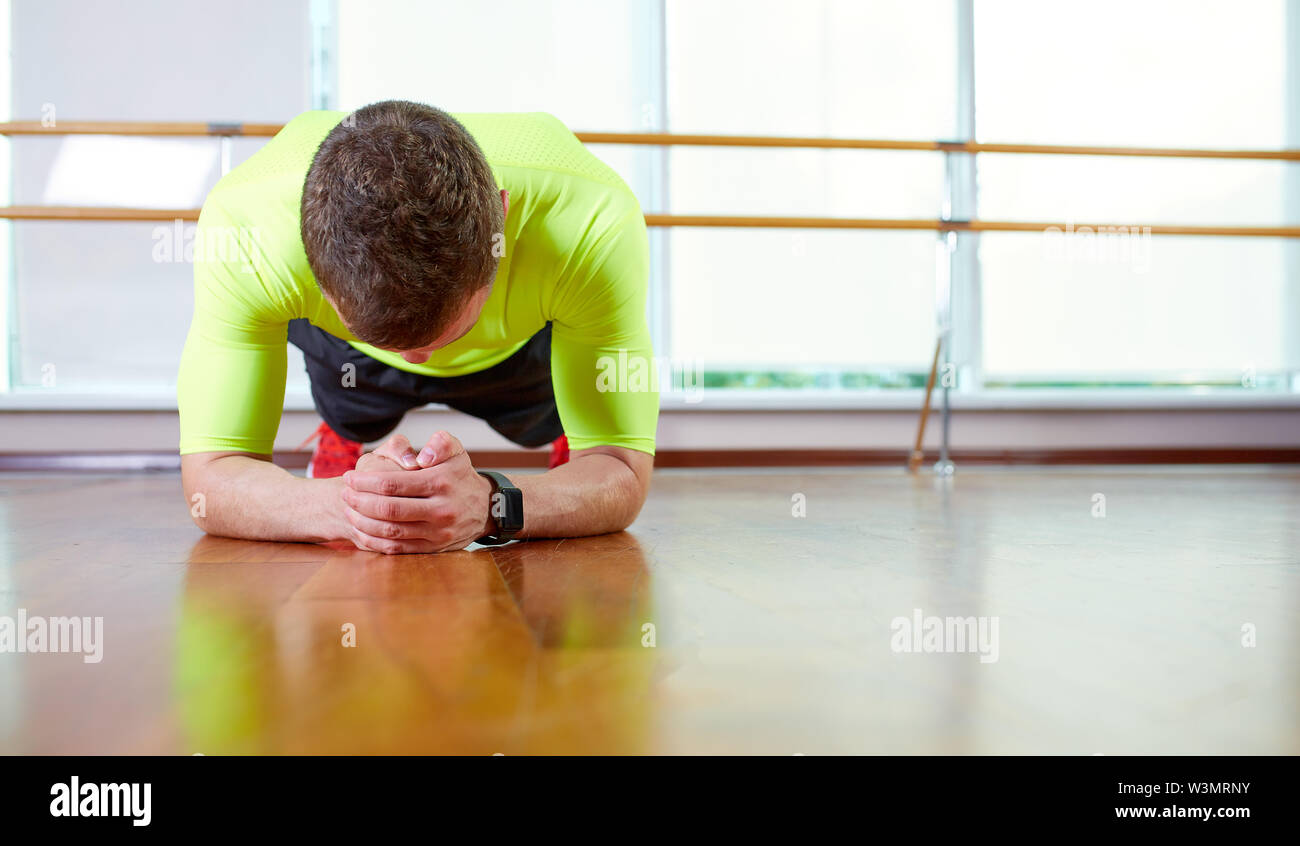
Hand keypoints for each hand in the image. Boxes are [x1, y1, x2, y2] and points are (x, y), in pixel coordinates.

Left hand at [340, 431, 493, 553]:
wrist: (485, 508)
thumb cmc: (460, 476)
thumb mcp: (456, 451)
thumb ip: (440, 443)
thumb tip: (421, 456)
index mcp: (441, 483)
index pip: (393, 484)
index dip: (365, 481)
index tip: (349, 477)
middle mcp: (440, 510)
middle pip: (388, 509)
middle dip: (359, 501)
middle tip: (344, 493)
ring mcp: (437, 532)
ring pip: (390, 531)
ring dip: (362, 521)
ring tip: (349, 509)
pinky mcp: (433, 548)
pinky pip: (397, 549)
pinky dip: (374, 540)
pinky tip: (361, 529)